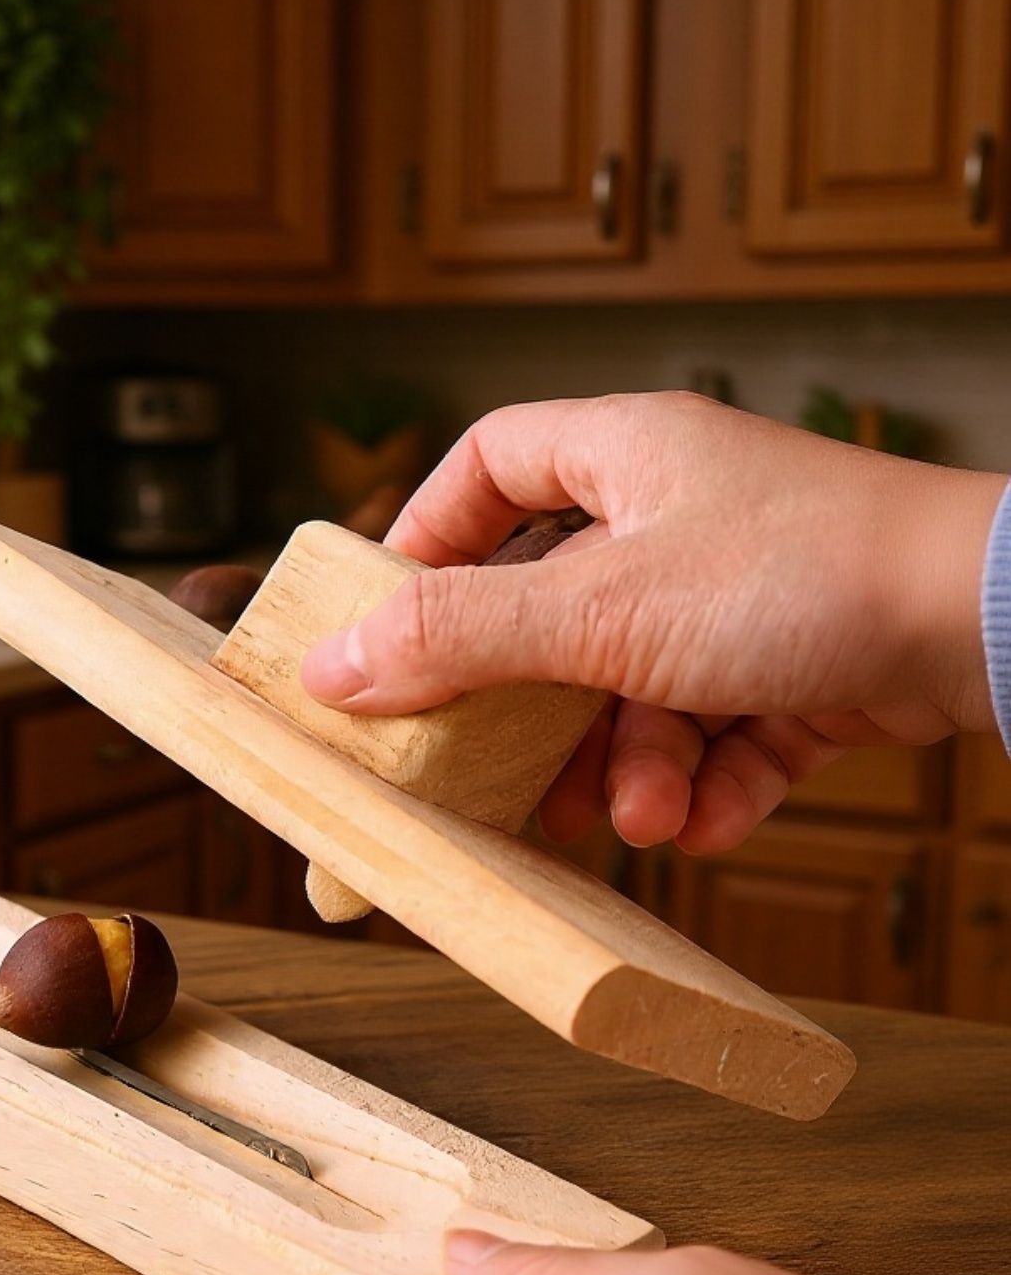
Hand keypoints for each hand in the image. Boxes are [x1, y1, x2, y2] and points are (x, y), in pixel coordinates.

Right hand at [299, 394, 1005, 851]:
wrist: (989, 625)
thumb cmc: (802, 575)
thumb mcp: (598, 610)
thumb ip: (458, 637)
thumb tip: (330, 666)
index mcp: (626, 457)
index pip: (491, 466)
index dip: (429, 538)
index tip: (392, 623)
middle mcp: (681, 516)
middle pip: (556, 609)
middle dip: (535, 708)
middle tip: (506, 773)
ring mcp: (743, 593)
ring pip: (635, 688)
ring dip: (625, 764)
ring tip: (636, 814)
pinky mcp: (798, 665)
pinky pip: (716, 731)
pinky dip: (702, 780)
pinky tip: (703, 817)